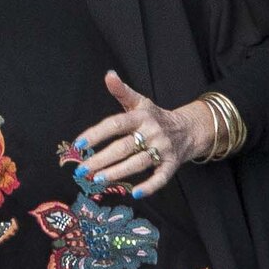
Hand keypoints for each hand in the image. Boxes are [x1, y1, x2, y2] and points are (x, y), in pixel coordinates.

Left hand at [69, 70, 216, 198]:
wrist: (190, 128)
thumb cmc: (155, 117)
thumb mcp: (140, 102)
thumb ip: (122, 91)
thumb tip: (108, 75)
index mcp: (141, 116)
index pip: (115, 124)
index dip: (96, 133)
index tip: (78, 144)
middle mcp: (152, 132)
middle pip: (123, 147)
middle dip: (101, 159)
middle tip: (81, 170)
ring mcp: (163, 149)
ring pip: (138, 162)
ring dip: (117, 172)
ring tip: (97, 180)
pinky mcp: (172, 164)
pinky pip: (161, 177)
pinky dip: (149, 187)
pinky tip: (134, 194)